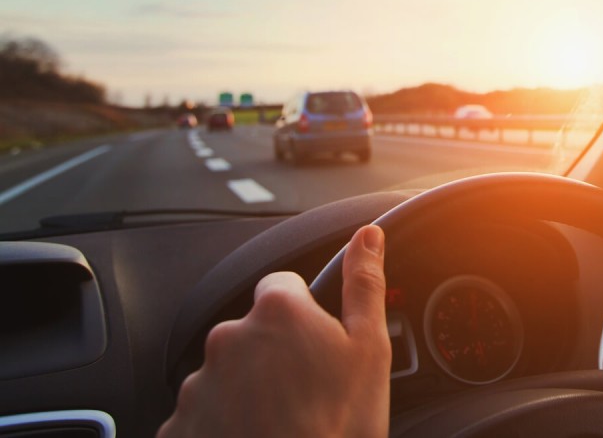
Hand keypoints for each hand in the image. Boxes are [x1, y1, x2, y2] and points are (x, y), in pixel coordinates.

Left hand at [157, 225, 390, 437]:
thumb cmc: (338, 427)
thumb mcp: (370, 350)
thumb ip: (364, 285)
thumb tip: (367, 237)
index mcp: (276, 312)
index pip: (284, 286)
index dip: (306, 314)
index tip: (318, 346)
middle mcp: (228, 338)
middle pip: (254, 332)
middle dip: (275, 354)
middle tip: (306, 393)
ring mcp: (199, 384)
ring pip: (229, 374)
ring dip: (249, 390)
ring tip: (281, 423)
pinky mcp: (180, 425)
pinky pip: (203, 414)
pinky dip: (224, 424)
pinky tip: (255, 437)